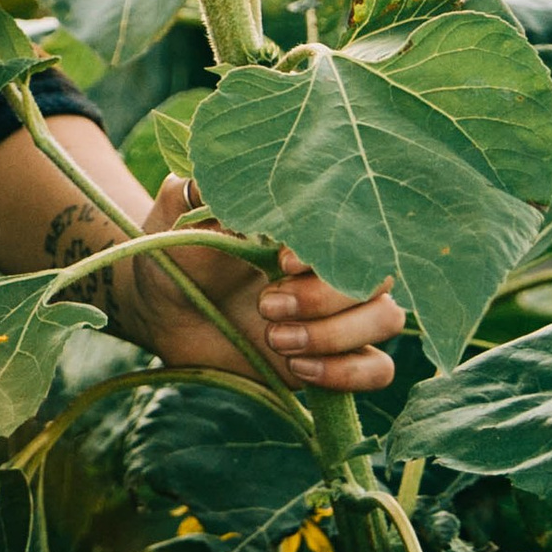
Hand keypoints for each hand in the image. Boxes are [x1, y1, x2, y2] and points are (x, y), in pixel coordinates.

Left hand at [121, 176, 405, 393]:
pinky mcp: (336, 358)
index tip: (282, 260)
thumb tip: (222, 180)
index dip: (331, 247)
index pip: (359, 225)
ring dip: (334, 334)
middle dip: (325, 297)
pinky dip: (346, 372)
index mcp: (311, 225)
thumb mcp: (182, 217)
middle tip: (265, 304)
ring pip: (386, 319)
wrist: (165, 314)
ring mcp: (340, 313)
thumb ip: (201, 193)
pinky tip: (298, 367)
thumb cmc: (179, 256)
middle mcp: (335, 265)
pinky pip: (379, 369)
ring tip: (274, 337)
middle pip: (378, 276)